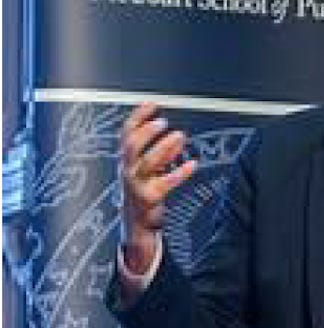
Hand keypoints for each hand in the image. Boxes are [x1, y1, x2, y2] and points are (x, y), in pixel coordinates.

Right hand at [120, 102, 195, 273]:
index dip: (137, 117)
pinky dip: (179, 173)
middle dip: (146, 132)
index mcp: (126, 160)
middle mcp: (128, 170)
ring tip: (179, 136)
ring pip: (146, 163)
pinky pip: (165, 184)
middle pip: (131, 147)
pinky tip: (192, 165)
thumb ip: (160, 152)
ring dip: (163, 148)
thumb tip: (174, 136)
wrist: (136, 223)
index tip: (151, 104)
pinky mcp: (149, 198)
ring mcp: (137, 185)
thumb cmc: (143, 191)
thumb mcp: (148, 169)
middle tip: (163, 122)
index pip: (126, 134)